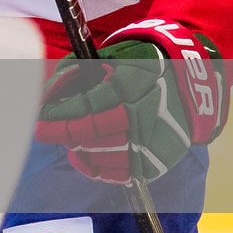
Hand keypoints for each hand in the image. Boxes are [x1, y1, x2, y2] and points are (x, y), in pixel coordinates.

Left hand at [35, 20, 226, 182]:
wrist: (192, 87)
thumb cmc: (139, 68)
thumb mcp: (109, 58)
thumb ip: (74, 72)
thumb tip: (44, 95)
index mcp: (133, 84)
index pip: (88, 105)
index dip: (59, 112)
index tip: (41, 114)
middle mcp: (145, 114)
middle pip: (92, 131)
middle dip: (62, 132)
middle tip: (43, 131)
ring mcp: (154, 141)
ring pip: (102, 155)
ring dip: (77, 149)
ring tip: (67, 139)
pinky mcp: (158, 161)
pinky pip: (119, 173)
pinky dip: (95, 167)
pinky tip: (83, 155)